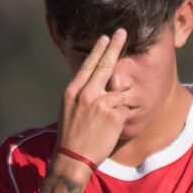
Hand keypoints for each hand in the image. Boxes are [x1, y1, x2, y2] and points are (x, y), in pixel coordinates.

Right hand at [55, 29, 131, 178]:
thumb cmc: (70, 137)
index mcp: (72, 93)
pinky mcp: (115, 114)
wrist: (73, 159)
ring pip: (118, 92)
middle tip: (122, 32)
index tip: (105, 38)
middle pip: (105, 66)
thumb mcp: (68, 111)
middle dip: (114, 47)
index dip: (98, 51)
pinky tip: (109, 129)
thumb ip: (82, 95)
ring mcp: (101, 103)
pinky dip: (120, 117)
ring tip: (105, 121)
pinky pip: (124, 109)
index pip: (88, 66)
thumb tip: (96, 83)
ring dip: (117, 103)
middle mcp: (86, 94)